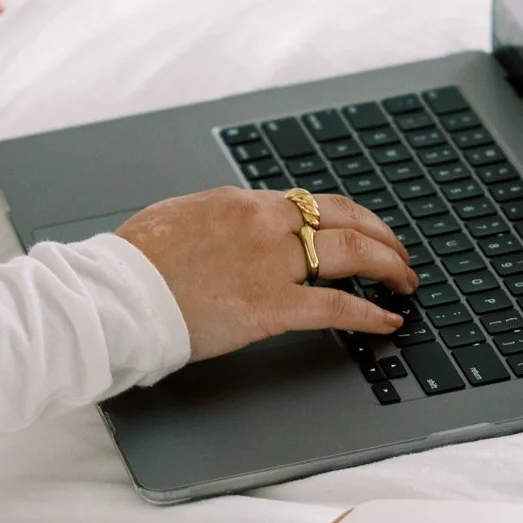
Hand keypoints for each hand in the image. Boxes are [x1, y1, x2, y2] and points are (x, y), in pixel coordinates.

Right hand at [118, 189, 417, 360]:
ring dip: (389, 267)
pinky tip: (388, 320)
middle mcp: (264, 224)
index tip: (361, 230)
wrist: (116, 293)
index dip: (346, 218)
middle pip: (344, 218)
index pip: (309, 203)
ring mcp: (271, 263)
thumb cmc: (134, 264)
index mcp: (240, 202)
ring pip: (352, 253)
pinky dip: (370, 312)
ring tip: (405, 282)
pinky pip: (337, 305)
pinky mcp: (271, 305)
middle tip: (399, 254)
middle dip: (382, 236)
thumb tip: (226, 232)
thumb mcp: (179, 222)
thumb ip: (215, 223)